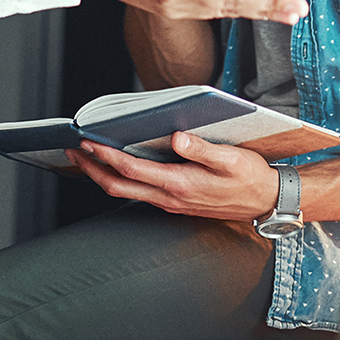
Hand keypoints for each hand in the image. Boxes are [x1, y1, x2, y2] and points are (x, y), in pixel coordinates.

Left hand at [67, 131, 279, 220]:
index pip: (132, 170)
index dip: (106, 156)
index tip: (86, 143)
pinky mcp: (175, 201)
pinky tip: (115, 166)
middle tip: (70, 150)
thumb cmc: (251, 178)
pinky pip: (139, 192)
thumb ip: (202, 149)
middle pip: (119, 186)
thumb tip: (176, 137)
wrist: (269, 202)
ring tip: (84, 156)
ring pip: (126, 191)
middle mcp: (171, 197)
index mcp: (180, 184)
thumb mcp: (232, 159)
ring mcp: (171, 202)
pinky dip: (120, 179)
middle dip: (91, 169)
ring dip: (102, 175)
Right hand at [70, 0, 306, 22]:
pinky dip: (243, 12)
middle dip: (268, 4)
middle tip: (298, 7)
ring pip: (226, 10)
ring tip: (291, 13)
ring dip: (261, 12)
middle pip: (229, 1)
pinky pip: (217, 13)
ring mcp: (176, 6)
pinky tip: (264, 11)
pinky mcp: (178, 10)